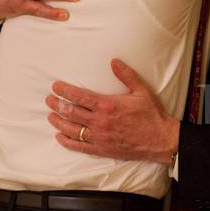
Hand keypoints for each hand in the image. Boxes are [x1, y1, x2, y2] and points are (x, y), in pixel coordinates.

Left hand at [46, 58, 179, 163]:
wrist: (160, 139)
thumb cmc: (152, 115)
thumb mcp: (142, 91)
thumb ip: (126, 75)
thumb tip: (114, 61)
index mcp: (107, 105)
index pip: (78, 96)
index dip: (64, 91)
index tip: (55, 87)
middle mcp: (100, 121)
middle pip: (70, 112)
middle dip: (56, 104)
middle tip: (49, 100)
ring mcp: (99, 136)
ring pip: (71, 129)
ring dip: (58, 121)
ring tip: (51, 116)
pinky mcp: (101, 149)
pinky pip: (78, 146)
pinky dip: (66, 141)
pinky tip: (60, 136)